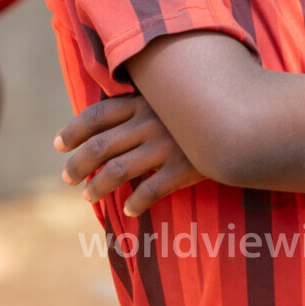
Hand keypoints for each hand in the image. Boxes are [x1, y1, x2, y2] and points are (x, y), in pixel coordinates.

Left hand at [56, 94, 204, 216]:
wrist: (246, 118)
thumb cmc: (204, 105)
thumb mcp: (171, 96)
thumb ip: (145, 104)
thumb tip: (116, 116)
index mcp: (143, 102)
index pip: (97, 114)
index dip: (74, 130)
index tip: (58, 144)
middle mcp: (149, 122)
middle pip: (100, 146)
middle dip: (77, 164)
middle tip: (67, 178)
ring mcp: (165, 145)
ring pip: (118, 171)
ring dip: (97, 187)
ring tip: (88, 197)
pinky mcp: (184, 168)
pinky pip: (151, 191)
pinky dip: (135, 202)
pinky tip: (129, 210)